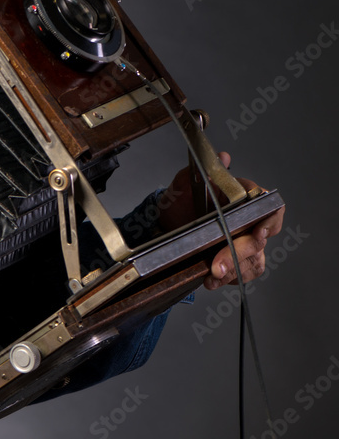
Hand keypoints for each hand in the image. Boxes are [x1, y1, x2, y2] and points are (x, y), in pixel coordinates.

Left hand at [155, 151, 284, 290]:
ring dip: (233, 270)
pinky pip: (244, 273)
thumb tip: (222, 158)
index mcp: (244, 199)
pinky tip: (212, 280)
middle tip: (217, 265)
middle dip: (237, 254)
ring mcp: (246, 242)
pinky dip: (228, 279)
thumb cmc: (180, 201)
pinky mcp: (238, 260)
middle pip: (259, 240)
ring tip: (211, 275)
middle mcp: (250, 221)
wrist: (167, 224)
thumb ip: (201, 172)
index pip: (271, 208)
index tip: (258, 233)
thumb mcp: (184, 184)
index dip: (270, 222)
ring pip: (254, 260)